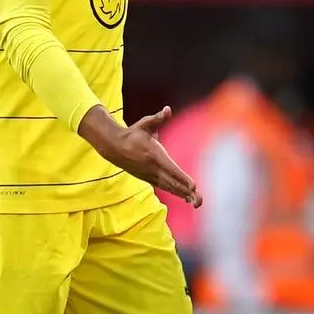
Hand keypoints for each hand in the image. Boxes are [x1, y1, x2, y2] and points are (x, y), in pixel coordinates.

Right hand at [79, 105, 201, 205]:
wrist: (113, 146)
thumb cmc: (133, 133)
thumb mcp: (145, 124)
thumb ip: (158, 118)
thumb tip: (167, 109)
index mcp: (154, 155)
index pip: (171, 169)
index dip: (182, 178)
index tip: (193, 186)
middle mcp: (153, 168)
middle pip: (172, 182)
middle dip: (186, 192)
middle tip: (200, 201)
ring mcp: (150, 175)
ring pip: (169, 187)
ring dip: (183, 195)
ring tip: (197, 203)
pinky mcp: (148, 178)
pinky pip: (165, 187)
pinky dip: (176, 192)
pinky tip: (187, 198)